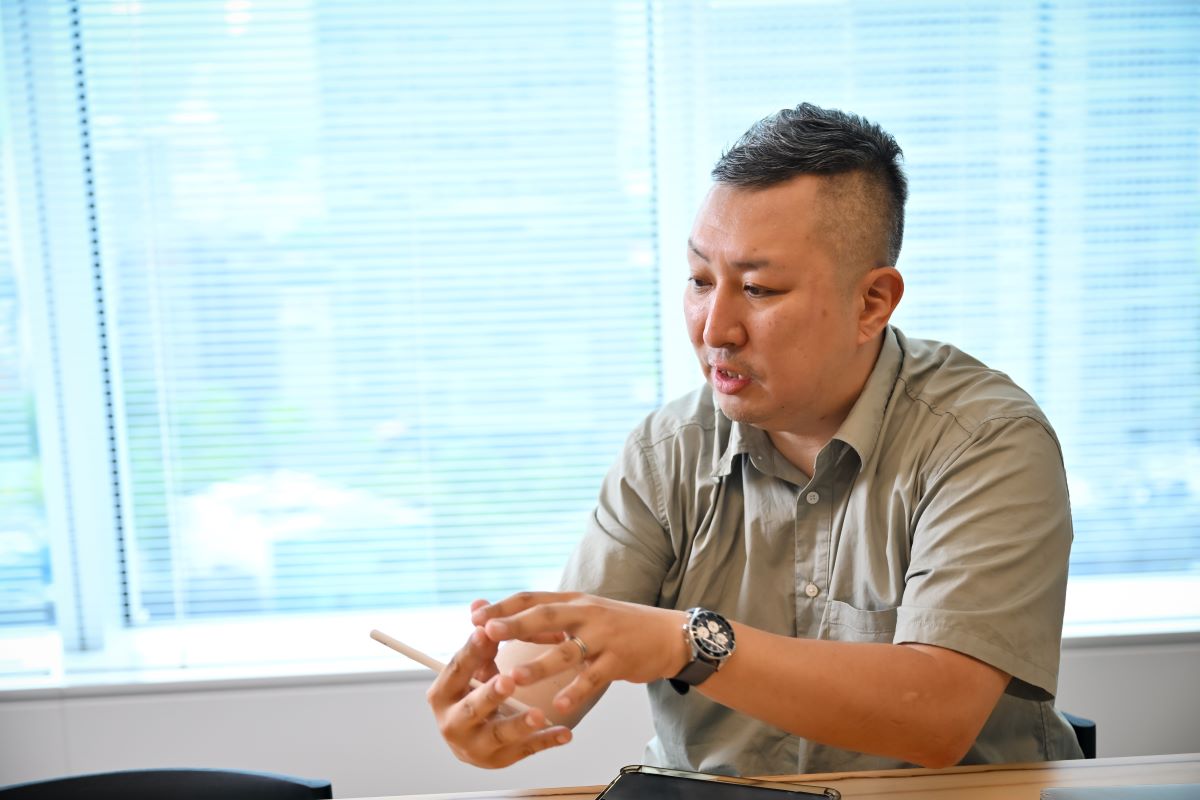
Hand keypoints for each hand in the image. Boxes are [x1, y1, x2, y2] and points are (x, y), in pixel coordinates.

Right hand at [425, 601, 571, 767]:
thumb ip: (481, 640)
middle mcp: (453, 724)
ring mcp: (477, 746)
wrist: (475, 738)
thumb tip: (479, 603)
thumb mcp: (474, 668)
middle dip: (490, 695)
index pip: (456, 671)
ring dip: (520, 723)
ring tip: (540, 714)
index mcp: (442, 695)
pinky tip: (565, 733)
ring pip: (499, 734)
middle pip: (472, 708)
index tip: (487, 631)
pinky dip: (546, 741)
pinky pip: (526, 750)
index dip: (471, 652)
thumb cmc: (476, 693)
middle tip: (509, 680)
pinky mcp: (501, 760)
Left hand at [471, 592, 689, 715]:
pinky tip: (559, 705)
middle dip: (514, 624)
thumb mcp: (583, 613)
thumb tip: (504, 614)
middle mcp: (587, 613)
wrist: (668, 635)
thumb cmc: (617, 627)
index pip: (532, 598)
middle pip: (545, 616)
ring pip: (567, 650)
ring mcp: (604, 636)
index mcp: (574, 600)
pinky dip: (575, 691)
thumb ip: (545, 615)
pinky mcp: (619, 660)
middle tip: (485, 633)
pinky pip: (593, 678)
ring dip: (539, 664)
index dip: (503, 607)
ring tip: (515, 678)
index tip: (474, 618)